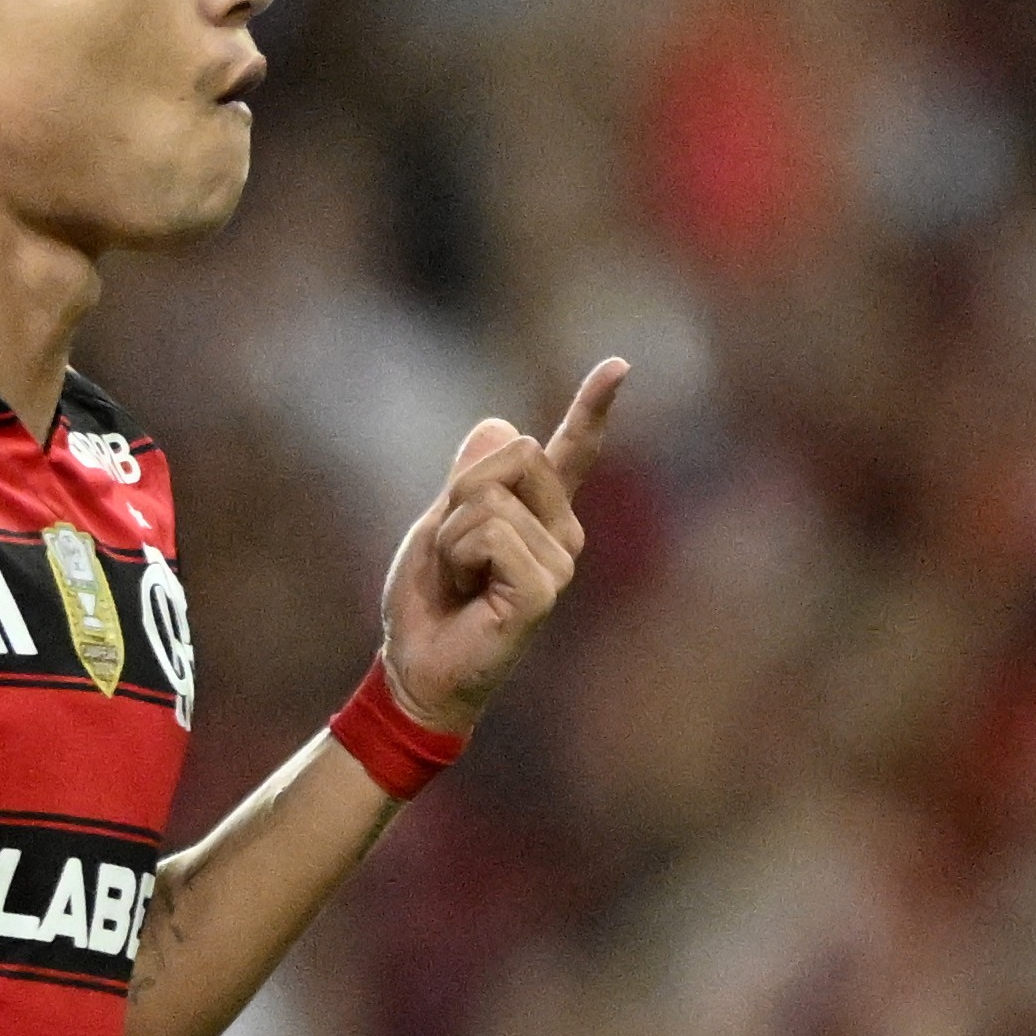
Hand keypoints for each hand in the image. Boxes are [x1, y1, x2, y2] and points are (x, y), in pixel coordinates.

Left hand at [372, 356, 630, 732]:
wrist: (417, 668)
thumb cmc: (430, 602)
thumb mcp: (441, 523)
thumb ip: (468, 478)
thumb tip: (495, 423)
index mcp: (541, 513)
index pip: (571, 451)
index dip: (594, 407)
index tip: (618, 366)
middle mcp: (562, 533)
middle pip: (516, 452)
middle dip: (462, 492)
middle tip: (454, 552)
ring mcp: (560, 563)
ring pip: (492, 497)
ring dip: (452, 535)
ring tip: (459, 580)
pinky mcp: (545, 590)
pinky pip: (491, 532)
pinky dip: (457, 557)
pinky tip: (466, 595)